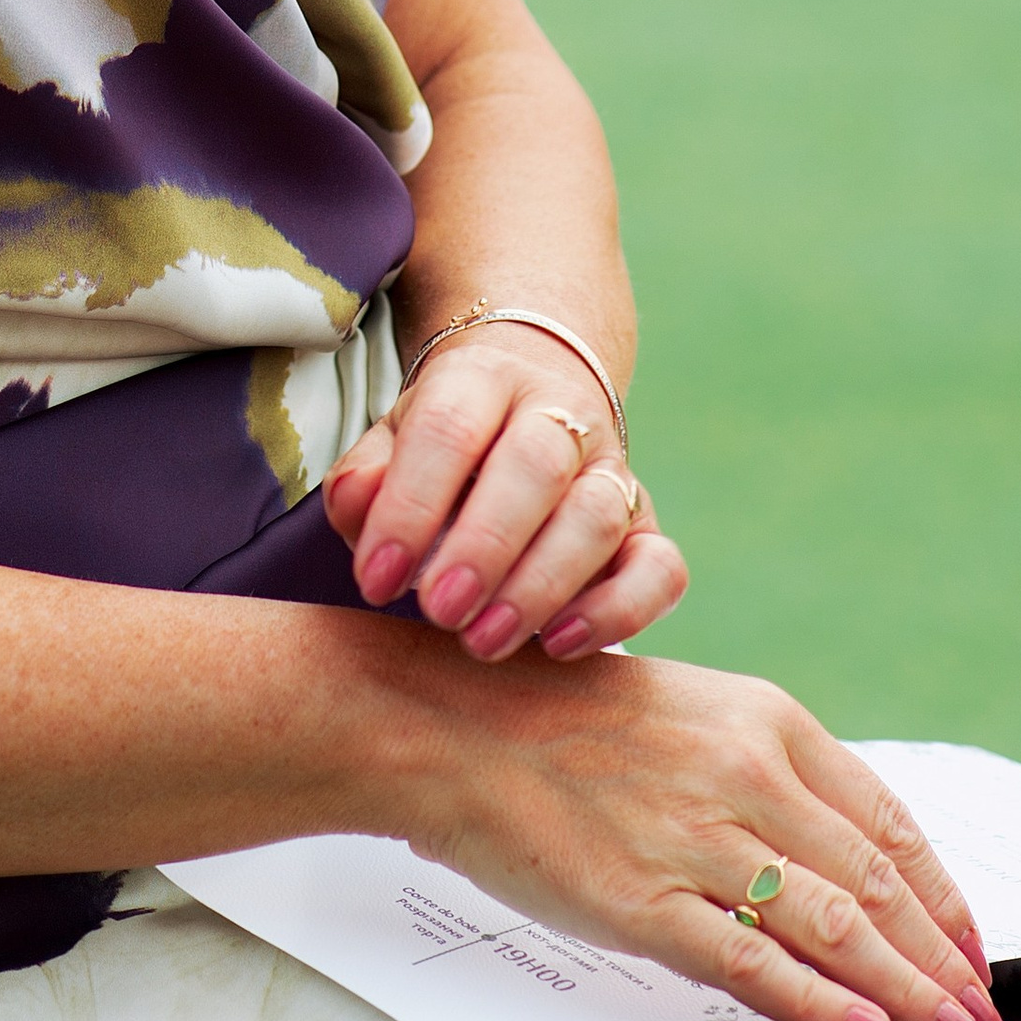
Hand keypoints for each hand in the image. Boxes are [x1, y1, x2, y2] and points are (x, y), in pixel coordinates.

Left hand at [325, 319, 683, 662]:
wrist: (529, 401)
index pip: (449, 427)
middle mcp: (559, 413)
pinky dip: (619, 609)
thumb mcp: (391, 439)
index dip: (411, 505)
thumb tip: (360, 509)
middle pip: (536, 465)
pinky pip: (660, 568)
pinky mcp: (647, 526)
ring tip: (483, 639)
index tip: (375, 578)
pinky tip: (561, 643)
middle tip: (438, 610)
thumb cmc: (445, 439)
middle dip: (484, 546)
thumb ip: (365, 475)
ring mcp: (611, 468)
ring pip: (598, 515)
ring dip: (540, 586)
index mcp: (483, 378)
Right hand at [419, 646, 1004, 1020]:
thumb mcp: (680, 716)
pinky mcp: (642, 900)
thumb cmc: (548, 722)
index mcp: (760, 719)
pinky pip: (754, 963)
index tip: (969, 946)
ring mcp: (693, 837)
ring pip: (835, 926)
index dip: (943, 896)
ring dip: (910, 991)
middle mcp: (742, 772)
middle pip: (877, 882)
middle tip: (979, 1016)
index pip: (887, 820)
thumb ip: (757, 777)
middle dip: (941, 961)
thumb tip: (834, 860)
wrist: (440, 725)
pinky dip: (823, 1004)